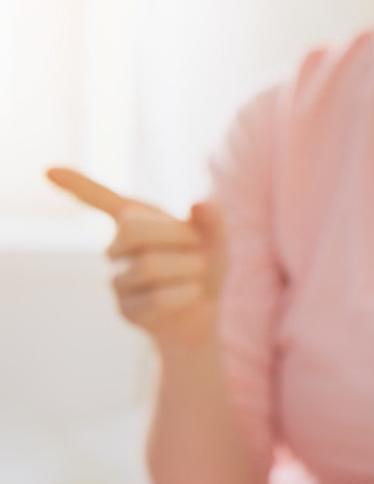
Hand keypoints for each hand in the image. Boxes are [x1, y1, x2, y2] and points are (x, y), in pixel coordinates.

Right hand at [45, 167, 226, 346]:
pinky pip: (158, 298)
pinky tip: (191, 295)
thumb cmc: (204, 268)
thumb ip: (212, 220)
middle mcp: (118, 248)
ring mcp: (117, 279)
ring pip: (149, 266)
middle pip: (132, 230)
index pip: (101, 199)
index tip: (48, 170)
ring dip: (189, 268)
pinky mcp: (125, 310)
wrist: (203, 314)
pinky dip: (187, 294)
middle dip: (177, 236)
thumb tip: (200, 202)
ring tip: (198, 276)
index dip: (77, 184)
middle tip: (199, 248)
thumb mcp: (216, 240)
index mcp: (137, 222)